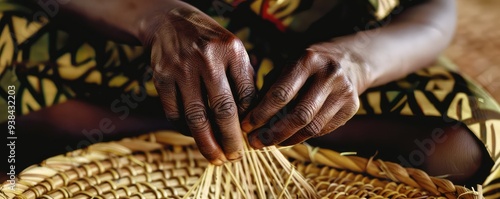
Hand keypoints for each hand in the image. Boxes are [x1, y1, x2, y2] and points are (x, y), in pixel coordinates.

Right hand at [140, 6, 254, 163]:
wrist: (168, 21)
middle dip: (230, 140)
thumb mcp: (232, 49)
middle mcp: (207, 58)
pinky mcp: (161, 77)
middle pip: (222, 110)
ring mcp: (181, 68)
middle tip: (234, 157)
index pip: (246, 95)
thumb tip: (250, 118)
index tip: (249, 138)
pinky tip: (194, 136)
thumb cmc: (208, 41)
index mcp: (231, 50)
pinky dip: (185, 130)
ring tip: (216, 158)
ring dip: (207, 143)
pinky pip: (174, 113)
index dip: (249, 121)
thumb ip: (243, 78)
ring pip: (196, 117)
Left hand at [241, 44, 368, 147]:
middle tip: (254, 142)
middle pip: (299, 115)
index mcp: (307, 59)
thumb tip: (248, 118)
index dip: (261, 113)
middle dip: (273, 132)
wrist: (348, 58)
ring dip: (286, 140)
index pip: (281, 93)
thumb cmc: (306, 64)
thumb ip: (268, 88)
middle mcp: (329, 74)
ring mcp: (344, 91)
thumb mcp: (286, 65)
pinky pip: (323, 130)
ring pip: (312, 127)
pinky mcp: (353, 106)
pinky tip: (288, 138)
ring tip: (268, 143)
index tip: (246, 126)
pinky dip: (303, 137)